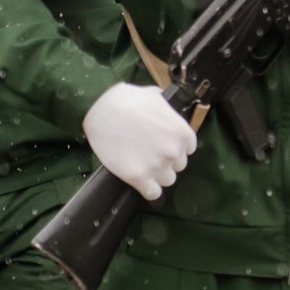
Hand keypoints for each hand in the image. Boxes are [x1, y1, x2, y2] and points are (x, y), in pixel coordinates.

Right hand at [83, 81, 196, 201]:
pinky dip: (149, 189)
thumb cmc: (126, 100)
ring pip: (167, 180)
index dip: (176, 146)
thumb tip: (168, 110)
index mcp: (182, 132)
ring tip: (144, 164)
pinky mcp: (138, 177)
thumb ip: (168, 109)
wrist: (100, 110)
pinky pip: (153, 193)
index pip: (189, 148)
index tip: (164, 144)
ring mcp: (157, 166)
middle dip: (166, 160)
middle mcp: (173, 151)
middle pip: (178, 165)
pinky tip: (142, 181)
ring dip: (158, 174)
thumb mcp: (156, 96)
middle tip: (150, 152)